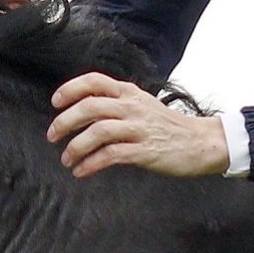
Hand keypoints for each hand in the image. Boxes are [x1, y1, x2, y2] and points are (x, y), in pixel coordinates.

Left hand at [47, 73, 228, 178]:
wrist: (201, 142)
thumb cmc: (169, 126)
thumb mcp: (143, 105)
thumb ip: (118, 103)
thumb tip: (85, 109)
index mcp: (130, 93)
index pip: (94, 81)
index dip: (71, 89)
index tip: (56, 102)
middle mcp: (132, 107)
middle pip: (90, 107)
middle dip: (65, 121)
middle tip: (52, 135)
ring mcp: (139, 129)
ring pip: (97, 132)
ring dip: (75, 147)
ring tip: (66, 159)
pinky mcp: (144, 151)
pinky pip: (110, 155)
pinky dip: (90, 164)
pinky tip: (81, 171)